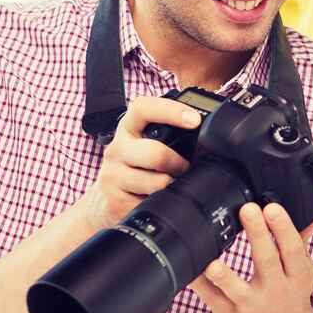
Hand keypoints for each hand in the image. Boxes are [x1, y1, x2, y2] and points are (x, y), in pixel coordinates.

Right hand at [78, 96, 197, 231]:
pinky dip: (160, 203)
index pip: (143, 108)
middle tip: (184, 168)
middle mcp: (117, 149)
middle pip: (155, 153)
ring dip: (172, 185)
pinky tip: (155, 200)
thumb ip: (169, 138)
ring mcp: (112, 175)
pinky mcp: (114, 200)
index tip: (194, 120)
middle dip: (178, 163)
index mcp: (128, 129)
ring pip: (157, 182)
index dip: (170, 110)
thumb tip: (207, 142)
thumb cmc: (135, 169)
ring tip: (171, 185)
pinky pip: (149, 203)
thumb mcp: (147, 146)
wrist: (105, 202)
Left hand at [188, 203, 312, 312]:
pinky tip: (191, 267)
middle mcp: (276, 291)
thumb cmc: (291, 293)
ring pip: (236, 290)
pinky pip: (211, 298)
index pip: (292, 249)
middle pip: (267, 261)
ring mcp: (251, 306)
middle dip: (258, 235)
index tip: (272, 208)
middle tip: (247, 210)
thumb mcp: (303, 269)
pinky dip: (199, 284)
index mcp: (297, 276)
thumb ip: (302, 238)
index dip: (283, 228)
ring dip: (224, 276)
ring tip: (213, 263)